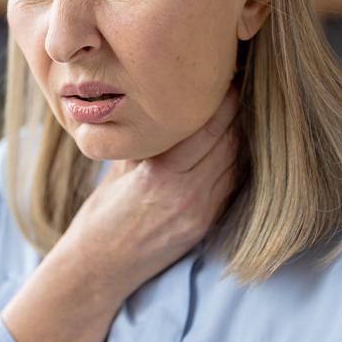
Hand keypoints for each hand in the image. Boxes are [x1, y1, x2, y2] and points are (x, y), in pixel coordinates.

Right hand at [1, 86, 239, 341]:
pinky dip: (235, 162)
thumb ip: (148, 141)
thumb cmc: (102, 214)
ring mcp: (200, 211)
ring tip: (241, 111)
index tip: (226, 75)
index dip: (223, 99)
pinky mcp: (205, 225)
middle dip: (238, 112)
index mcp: (160, 173)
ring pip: (237, 162)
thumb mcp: (118, 168)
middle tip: (240, 85)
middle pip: (230, 141)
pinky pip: (231, 185)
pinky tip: (232, 146)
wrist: (100, 266)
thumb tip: (167, 107)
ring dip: (241, 136)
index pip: (207, 126)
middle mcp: (186, 192)